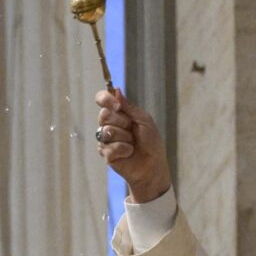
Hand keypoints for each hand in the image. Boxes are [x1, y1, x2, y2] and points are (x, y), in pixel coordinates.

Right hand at [94, 89, 170, 203]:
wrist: (152, 164)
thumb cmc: (151, 142)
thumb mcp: (144, 120)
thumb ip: (129, 107)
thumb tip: (116, 91)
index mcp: (118, 114)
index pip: (102, 100)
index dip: (105, 99)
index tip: (116, 105)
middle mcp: (109, 125)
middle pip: (103, 115)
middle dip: (120, 121)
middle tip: (131, 128)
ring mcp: (106, 140)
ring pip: (106, 131)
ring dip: (124, 137)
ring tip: (132, 143)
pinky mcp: (106, 154)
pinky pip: (109, 147)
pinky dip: (123, 149)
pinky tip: (128, 153)